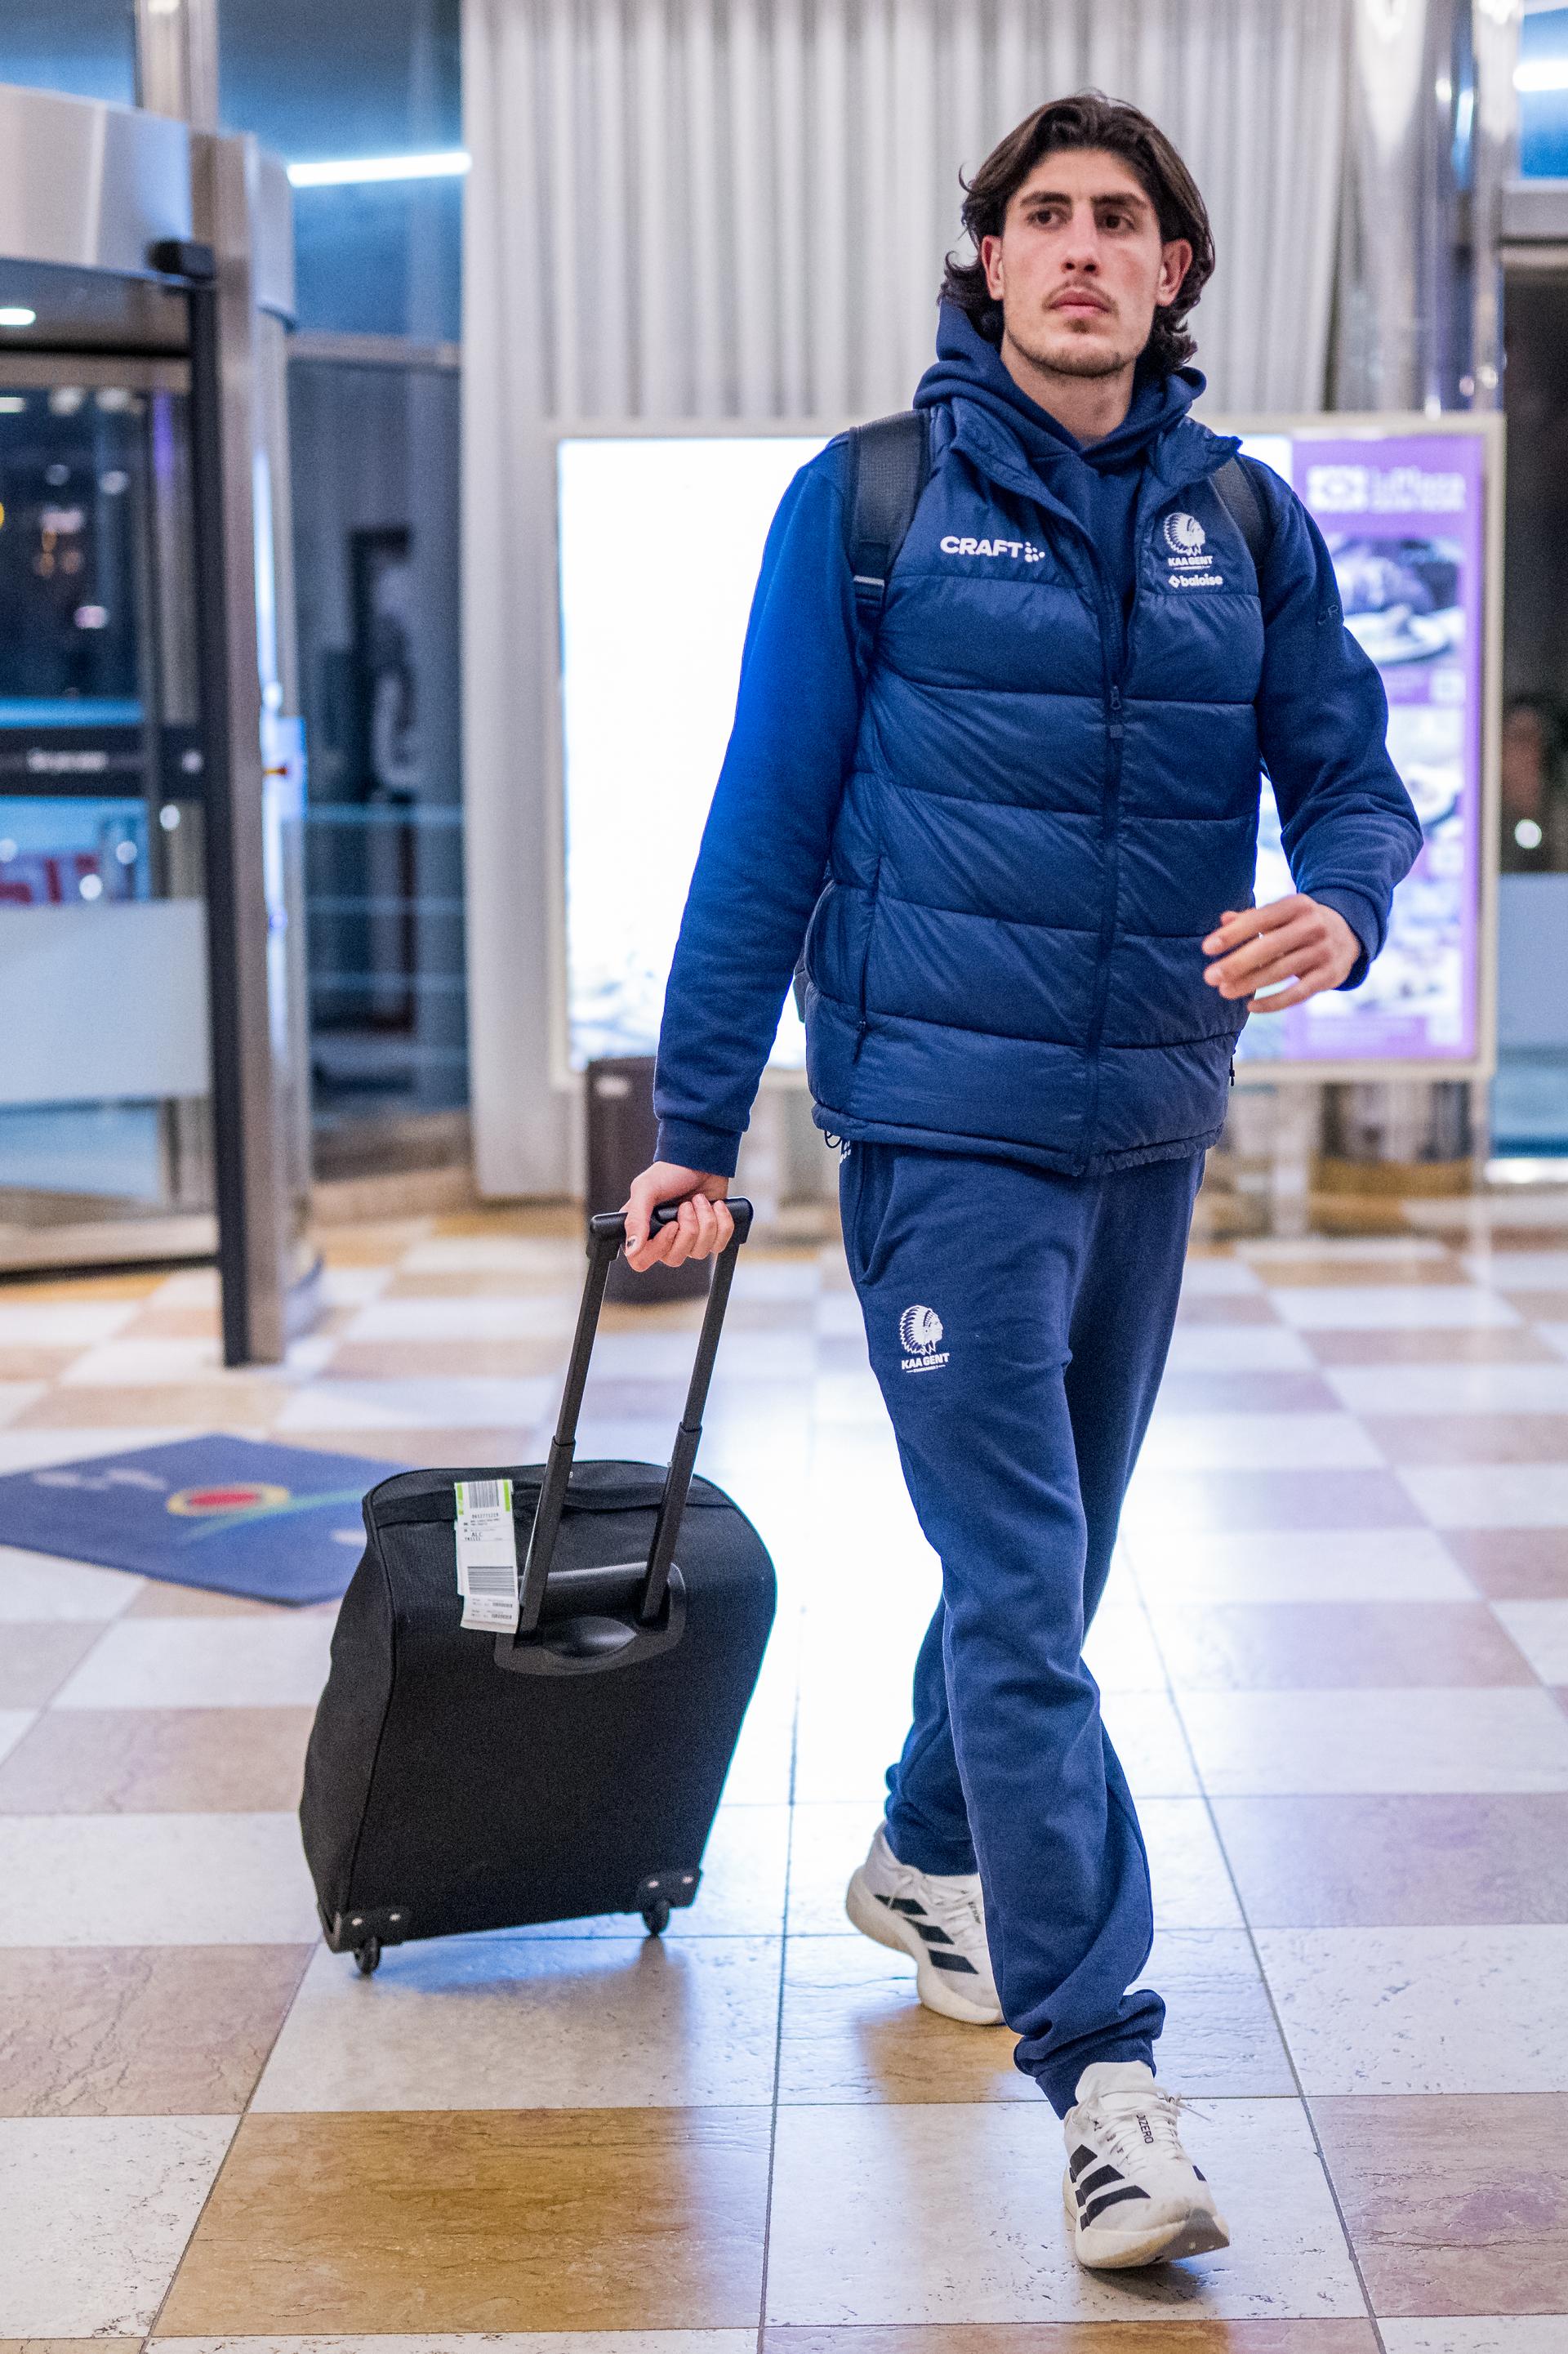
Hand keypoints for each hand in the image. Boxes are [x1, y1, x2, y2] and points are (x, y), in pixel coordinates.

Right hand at [623, 1163, 733, 1272]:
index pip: (642, 1260)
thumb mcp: (646, 1188)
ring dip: (705, 1221)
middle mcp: (665, 1238)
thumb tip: (631, 1249)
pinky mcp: (711, 1236)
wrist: (702, 1159)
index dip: (659, 1247)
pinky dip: (722, 1223)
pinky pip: (719, 1245)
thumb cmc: (671, 1171)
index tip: (672, 1225)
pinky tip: (716, 1205)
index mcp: (643, 1229)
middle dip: (687, 1230)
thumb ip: (635, 1218)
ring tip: (700, 1200)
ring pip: (699, 1252)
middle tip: (687, 1205)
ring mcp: (689, 1239)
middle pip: (674, 1259)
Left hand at [1202, 893, 1358, 1013]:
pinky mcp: (1330, 976)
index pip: (1260, 919)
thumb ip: (1252, 918)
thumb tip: (1224, 919)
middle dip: (1237, 963)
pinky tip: (1251, 1007)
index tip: (1207, 948)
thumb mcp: (1281, 914)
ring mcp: (1324, 951)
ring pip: (1281, 971)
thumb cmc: (1300, 924)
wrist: (1349, 933)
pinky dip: (1273, 1003)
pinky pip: (1298, 993)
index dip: (1233, 934)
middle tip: (1210, 976)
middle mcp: (1313, 926)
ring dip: (1250, 983)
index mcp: (1297, 905)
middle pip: (1269, 947)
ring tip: (1224, 992)